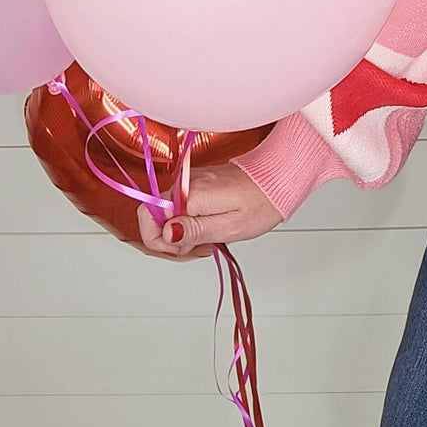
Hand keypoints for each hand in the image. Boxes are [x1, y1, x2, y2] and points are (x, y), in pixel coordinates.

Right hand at [137, 163, 282, 259]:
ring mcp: (191, 181)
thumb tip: (166, 234)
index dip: (156, 238)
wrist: (279, 178)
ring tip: (209, 239)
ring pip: (167, 214)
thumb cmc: (261, 203)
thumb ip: (195, 230)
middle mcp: (187, 183)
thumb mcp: (229, 227)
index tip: (178, 248)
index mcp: (191, 193)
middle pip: (155, 216)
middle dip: (170, 239)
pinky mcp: (198, 184)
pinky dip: (189, 222)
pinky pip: (180, 207)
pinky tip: (209, 228)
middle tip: (200, 246)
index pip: (148, 214)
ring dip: (181, 233)